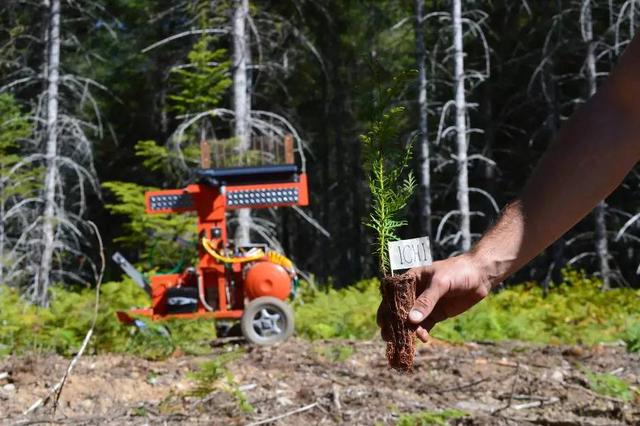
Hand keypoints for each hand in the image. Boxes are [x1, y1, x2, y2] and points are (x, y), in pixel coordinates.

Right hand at [377, 253, 493, 342]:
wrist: (479, 275)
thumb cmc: (457, 272)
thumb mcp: (440, 283)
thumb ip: (426, 301)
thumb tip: (411, 320)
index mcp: (411, 280)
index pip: (393, 296)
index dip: (386, 309)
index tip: (382, 323)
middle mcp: (415, 293)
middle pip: (400, 310)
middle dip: (394, 324)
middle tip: (388, 338)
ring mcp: (425, 304)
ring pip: (412, 321)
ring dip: (408, 332)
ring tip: (405, 343)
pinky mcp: (436, 314)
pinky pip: (425, 326)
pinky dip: (422, 333)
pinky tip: (423, 339)